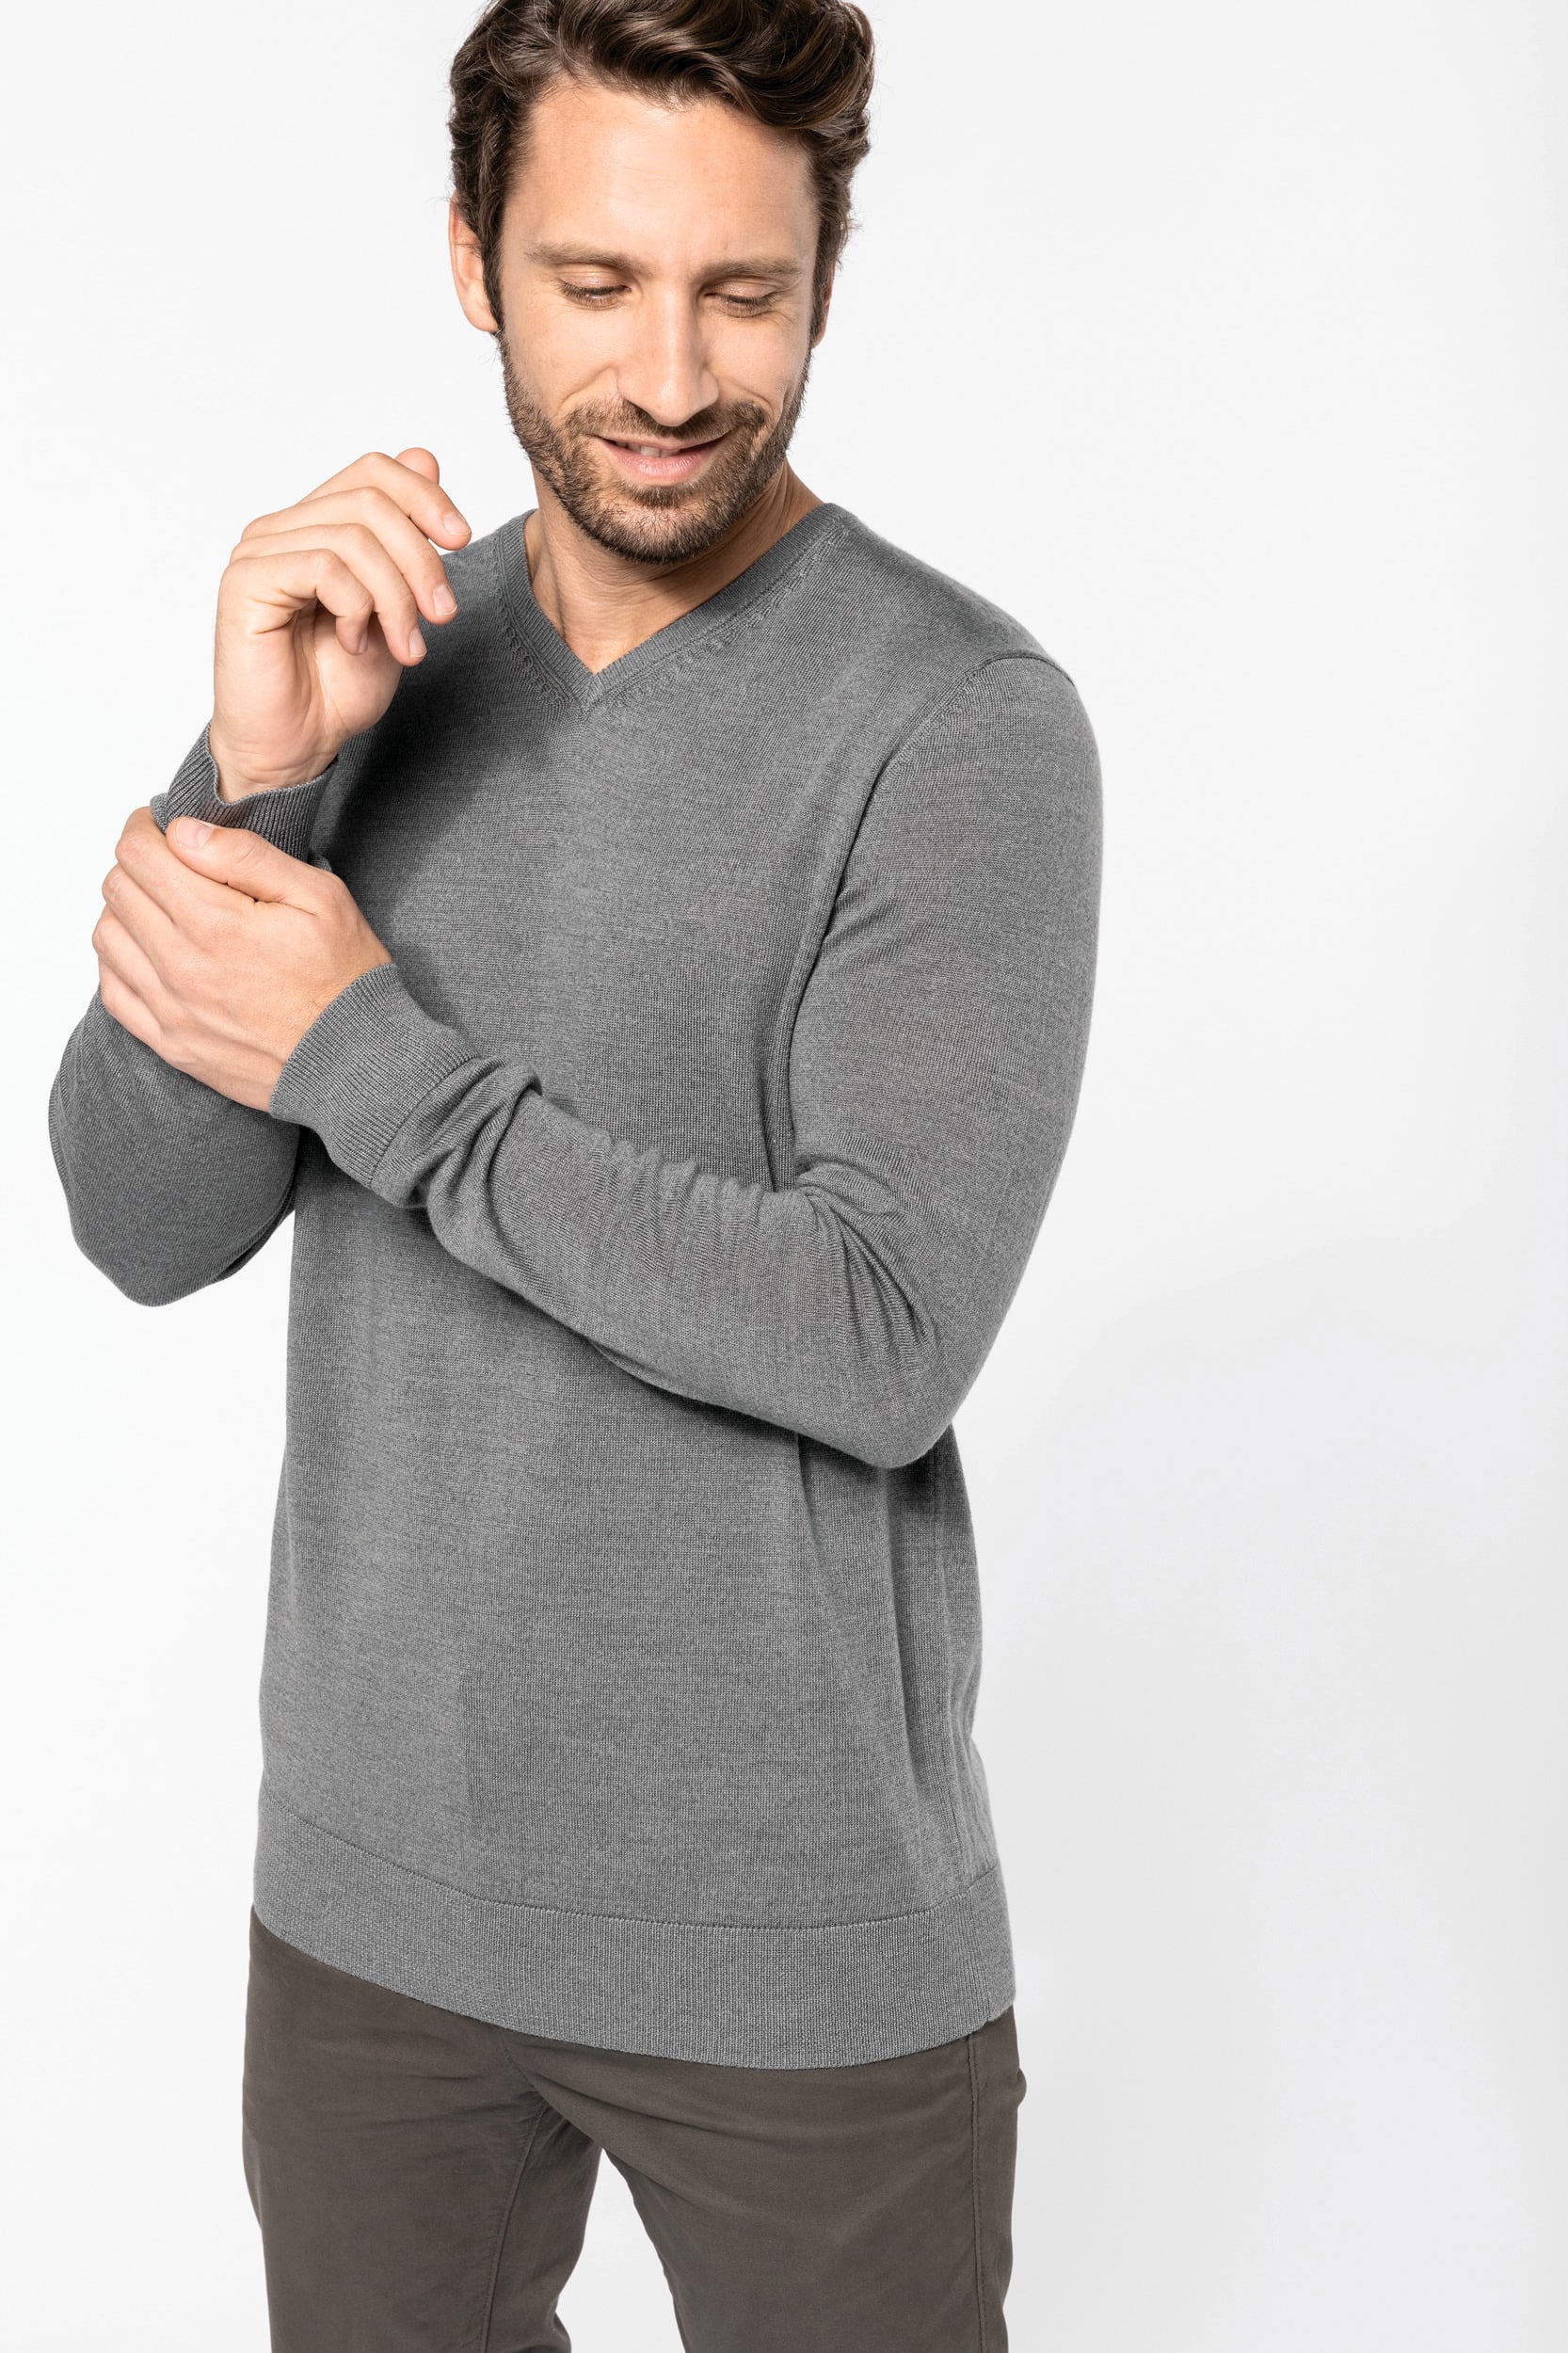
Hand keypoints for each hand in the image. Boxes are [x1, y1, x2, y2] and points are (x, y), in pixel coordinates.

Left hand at [94, 805, 393, 1109]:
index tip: (161, 828)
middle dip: (138, 864)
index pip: (138, 854)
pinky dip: (119, 962)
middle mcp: (181, 965)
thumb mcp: (319, 897)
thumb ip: (247, 857)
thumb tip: (186, 833)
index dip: (145, 828)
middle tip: (169, 864)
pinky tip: (148, 953)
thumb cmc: (345, 980)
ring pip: (108, 937)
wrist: (354, 1062)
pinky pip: (114, 992)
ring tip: (161, 908)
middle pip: (118, 890)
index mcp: (215, 922)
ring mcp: (171, 1008)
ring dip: (125, 911)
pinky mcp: (171, 1043)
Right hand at [207, 446, 471, 798]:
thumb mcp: (396, 607)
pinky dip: (356, 607)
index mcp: (316, 526)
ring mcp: (259, 551)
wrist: (296, 747)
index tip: (460, 541)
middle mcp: (283, 528)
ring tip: (403, 644)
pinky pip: (323, 566)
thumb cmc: (337, 686)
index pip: (374, 471)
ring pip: (353, 536)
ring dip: (396, 596)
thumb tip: (425, 457)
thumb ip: (408, 541)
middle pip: (371, 501)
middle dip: (421, 560)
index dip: (425, 495)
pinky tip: (354, 642)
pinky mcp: (246, 581)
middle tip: (441, 615)